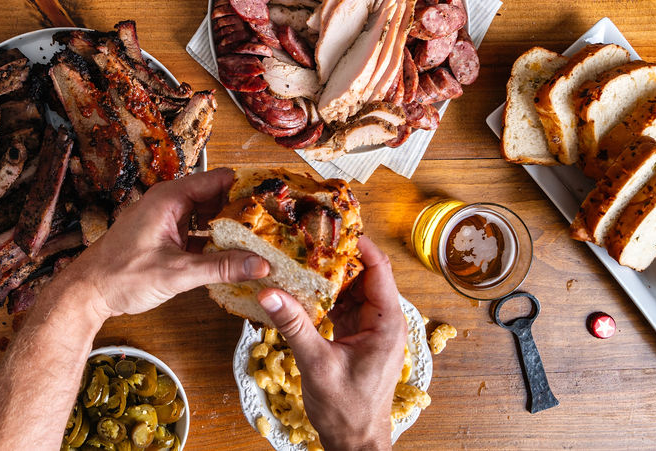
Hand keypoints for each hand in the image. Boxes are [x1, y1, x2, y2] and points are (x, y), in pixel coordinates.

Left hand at [69, 168, 269, 319]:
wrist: (87, 292)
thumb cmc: (121, 275)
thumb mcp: (178, 273)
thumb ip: (221, 267)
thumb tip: (260, 265)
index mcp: (170, 197)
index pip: (219, 180)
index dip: (247, 188)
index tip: (272, 200)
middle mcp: (169, 203)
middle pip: (216, 197)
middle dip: (242, 211)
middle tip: (272, 225)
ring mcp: (166, 220)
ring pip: (207, 216)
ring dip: (229, 229)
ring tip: (258, 241)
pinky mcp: (165, 238)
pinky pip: (197, 232)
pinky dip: (213, 242)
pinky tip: (232, 257)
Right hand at [257, 236, 406, 450]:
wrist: (355, 443)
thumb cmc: (348, 410)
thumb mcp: (317, 364)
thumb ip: (294, 325)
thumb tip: (269, 293)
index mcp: (386, 322)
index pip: (379, 269)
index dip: (359, 244)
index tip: (333, 226)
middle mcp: (383, 321)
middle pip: (364, 274)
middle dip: (338, 256)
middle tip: (309, 236)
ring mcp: (370, 329)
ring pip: (351, 289)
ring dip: (329, 275)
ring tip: (301, 255)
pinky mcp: (356, 337)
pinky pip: (342, 305)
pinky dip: (324, 295)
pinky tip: (301, 287)